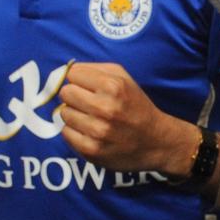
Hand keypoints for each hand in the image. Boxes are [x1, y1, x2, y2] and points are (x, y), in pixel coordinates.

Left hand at [58, 62, 198, 173]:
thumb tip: (64, 71)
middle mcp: (105, 108)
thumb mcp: (123, 78)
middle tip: (90, 103)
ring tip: (93, 118)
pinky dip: (75, 131)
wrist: (155, 142)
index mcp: (113, 86)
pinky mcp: (91, 150)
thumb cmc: (135, 105)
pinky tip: (91, 132)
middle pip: (65, 93)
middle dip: (75, 96)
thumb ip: (93, 69)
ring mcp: (97, 131)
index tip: (89, 87)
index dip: (80, 79)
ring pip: (63, 113)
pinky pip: (66, 133)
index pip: (72, 74)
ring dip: (75, 114)